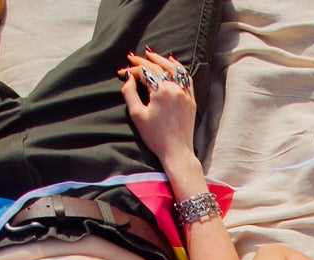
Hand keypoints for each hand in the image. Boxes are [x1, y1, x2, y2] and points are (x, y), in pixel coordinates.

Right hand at [120, 49, 198, 167]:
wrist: (177, 152)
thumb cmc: (155, 136)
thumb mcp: (137, 115)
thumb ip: (130, 93)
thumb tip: (128, 78)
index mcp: (161, 91)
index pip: (145, 72)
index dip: (132, 70)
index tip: (122, 72)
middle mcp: (175, 88)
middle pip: (158, 67)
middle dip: (143, 61)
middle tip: (132, 56)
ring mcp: (185, 93)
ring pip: (174, 69)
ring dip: (161, 60)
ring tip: (151, 54)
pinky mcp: (191, 100)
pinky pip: (186, 78)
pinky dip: (178, 68)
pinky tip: (172, 63)